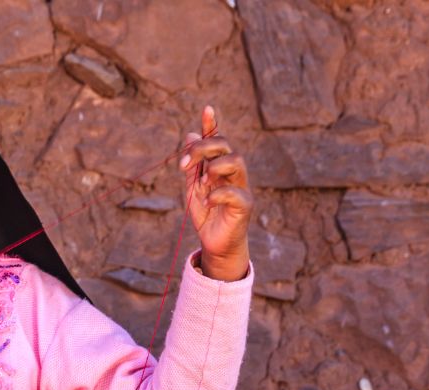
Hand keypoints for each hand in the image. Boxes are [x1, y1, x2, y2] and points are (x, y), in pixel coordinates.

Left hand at [179, 105, 252, 280]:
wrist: (214, 242)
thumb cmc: (206, 214)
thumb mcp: (192, 187)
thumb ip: (192, 164)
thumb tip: (191, 133)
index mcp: (218, 166)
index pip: (217, 140)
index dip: (212, 124)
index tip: (206, 109)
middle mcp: (232, 173)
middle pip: (225, 145)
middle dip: (203, 148)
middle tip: (184, 165)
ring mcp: (240, 186)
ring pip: (237, 161)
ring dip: (215, 166)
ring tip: (202, 182)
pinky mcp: (244, 205)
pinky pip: (234, 192)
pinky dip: (217, 194)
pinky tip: (207, 203)